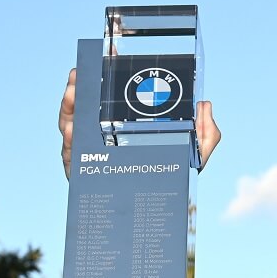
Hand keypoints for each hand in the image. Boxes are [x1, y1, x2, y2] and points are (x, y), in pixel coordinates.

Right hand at [59, 69, 220, 178]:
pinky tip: (74, 133)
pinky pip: (74, 160)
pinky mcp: (87, 178)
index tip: (90, 65)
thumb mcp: (197, 153)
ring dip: (68, 112)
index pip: (104, 101)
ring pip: (72, 131)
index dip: (95, 81)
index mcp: (122, 128)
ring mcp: (93, 158)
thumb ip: (207, 132)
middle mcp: (104, 140)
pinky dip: (71, 144)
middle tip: (75, 77)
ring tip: (72, 97)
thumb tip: (205, 105)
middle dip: (75, 93)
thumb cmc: (177, 177)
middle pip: (82, 112)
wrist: (167, 212)